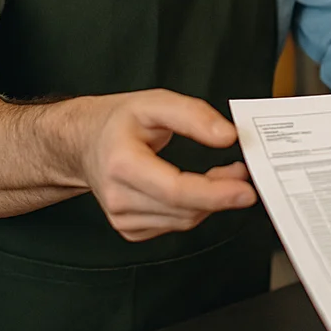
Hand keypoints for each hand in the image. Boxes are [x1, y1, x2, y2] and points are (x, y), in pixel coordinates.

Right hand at [76, 89, 256, 241]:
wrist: (86, 143)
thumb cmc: (119, 123)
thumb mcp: (155, 102)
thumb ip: (193, 115)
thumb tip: (226, 135)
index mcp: (121, 164)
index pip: (175, 190)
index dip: (214, 193)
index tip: (245, 189)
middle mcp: (118, 197)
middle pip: (184, 209)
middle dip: (221, 194)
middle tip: (241, 172)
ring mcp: (122, 217)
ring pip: (184, 221)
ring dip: (210, 201)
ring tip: (223, 175)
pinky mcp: (130, 229)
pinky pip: (175, 225)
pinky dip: (194, 209)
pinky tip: (198, 189)